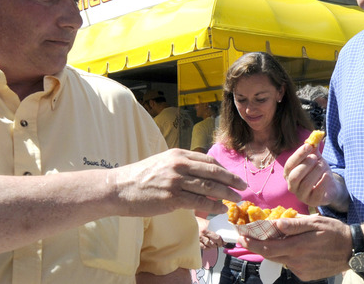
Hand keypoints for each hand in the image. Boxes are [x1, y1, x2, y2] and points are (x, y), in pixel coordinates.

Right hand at [113, 148, 245, 216]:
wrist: (119, 188)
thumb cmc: (140, 177)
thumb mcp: (163, 163)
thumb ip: (182, 167)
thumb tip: (204, 176)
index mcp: (178, 154)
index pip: (208, 160)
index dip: (224, 170)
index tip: (233, 177)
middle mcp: (179, 165)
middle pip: (213, 172)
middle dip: (232, 180)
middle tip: (244, 187)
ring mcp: (175, 181)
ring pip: (209, 188)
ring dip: (226, 194)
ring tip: (236, 199)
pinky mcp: (171, 198)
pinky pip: (198, 202)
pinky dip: (212, 206)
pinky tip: (220, 209)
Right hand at [196, 216, 224, 248]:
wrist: (190, 222)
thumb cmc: (199, 222)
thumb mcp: (207, 222)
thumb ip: (214, 227)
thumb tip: (222, 231)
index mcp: (206, 229)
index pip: (216, 237)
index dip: (221, 241)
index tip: (224, 241)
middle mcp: (202, 234)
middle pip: (213, 243)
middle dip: (218, 244)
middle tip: (220, 243)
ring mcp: (199, 239)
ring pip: (209, 246)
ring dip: (213, 246)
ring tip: (215, 244)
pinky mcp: (196, 242)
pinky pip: (203, 247)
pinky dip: (208, 247)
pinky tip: (209, 246)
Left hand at [239, 215, 352, 280]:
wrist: (353, 250)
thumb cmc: (334, 232)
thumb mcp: (315, 222)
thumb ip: (294, 224)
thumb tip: (275, 223)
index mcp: (297, 247)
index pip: (267, 247)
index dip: (252, 243)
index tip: (241, 236)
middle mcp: (297, 262)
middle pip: (270, 255)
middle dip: (257, 246)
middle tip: (247, 237)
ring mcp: (301, 271)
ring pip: (280, 259)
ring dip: (274, 250)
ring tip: (275, 238)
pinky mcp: (306, 276)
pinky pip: (290, 264)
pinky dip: (287, 256)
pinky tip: (295, 248)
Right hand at [284, 143, 343, 207]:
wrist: (330, 185)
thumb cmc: (319, 170)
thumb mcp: (315, 158)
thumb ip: (313, 148)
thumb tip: (317, 134)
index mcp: (289, 173)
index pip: (289, 164)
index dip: (298, 154)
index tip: (308, 146)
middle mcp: (292, 186)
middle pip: (294, 176)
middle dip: (305, 165)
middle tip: (315, 158)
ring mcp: (301, 195)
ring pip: (305, 184)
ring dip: (315, 172)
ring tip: (323, 166)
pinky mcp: (312, 202)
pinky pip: (316, 193)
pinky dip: (322, 183)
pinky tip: (327, 176)